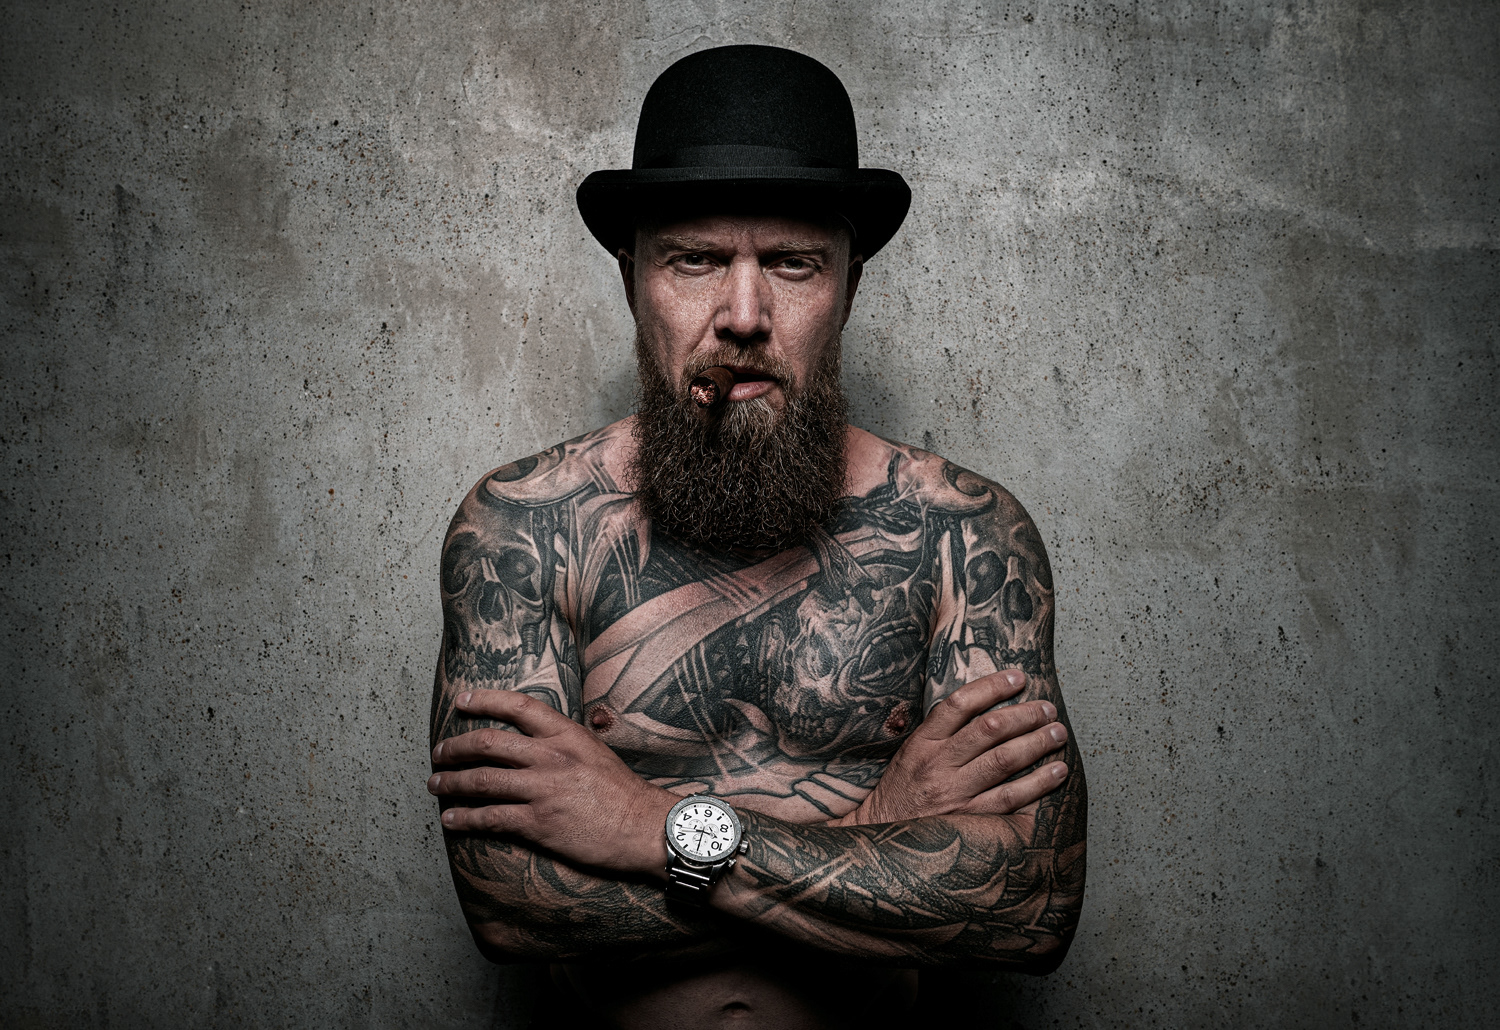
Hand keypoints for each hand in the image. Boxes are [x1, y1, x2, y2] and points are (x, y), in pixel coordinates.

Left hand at [427, 690, 675, 878]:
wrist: (645, 828)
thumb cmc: (623, 793)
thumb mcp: (595, 751)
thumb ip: (564, 743)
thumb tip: (535, 741)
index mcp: (566, 734)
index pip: (518, 706)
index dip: (485, 700)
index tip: (462, 701)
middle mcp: (551, 756)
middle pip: (488, 743)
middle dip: (455, 747)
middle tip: (439, 753)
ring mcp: (542, 789)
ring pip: (482, 780)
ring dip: (451, 782)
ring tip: (436, 784)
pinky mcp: (538, 822)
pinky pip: (490, 817)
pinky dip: (465, 818)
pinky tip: (451, 819)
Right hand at [831, 669, 1068, 826]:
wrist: (879, 834)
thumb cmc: (902, 789)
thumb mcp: (912, 751)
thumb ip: (942, 730)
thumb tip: (986, 705)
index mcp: (922, 742)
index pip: (960, 704)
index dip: (992, 687)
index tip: (1018, 678)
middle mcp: (937, 764)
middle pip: (989, 730)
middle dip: (1025, 715)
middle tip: (1048, 708)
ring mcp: (953, 793)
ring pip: (1003, 761)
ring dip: (1037, 745)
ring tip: (1058, 734)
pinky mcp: (967, 819)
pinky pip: (1009, 799)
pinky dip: (1037, 785)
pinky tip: (1057, 774)